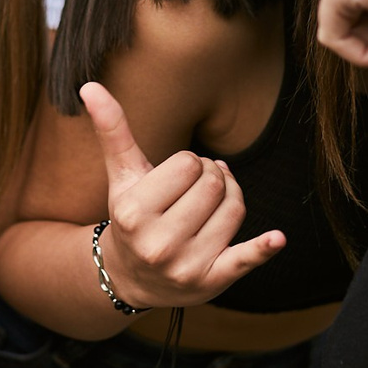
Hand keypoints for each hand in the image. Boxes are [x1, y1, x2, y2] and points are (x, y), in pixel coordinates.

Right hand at [80, 82, 283, 306]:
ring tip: (213, 204)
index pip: (189, 164)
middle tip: (197, 189)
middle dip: (212, 178)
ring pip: (234, 209)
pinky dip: (263, 248)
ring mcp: (186, 265)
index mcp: (134, 212)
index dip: (190, 164)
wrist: (132, 277)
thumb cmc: (132, 214)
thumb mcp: (122, 176)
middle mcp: (158, 243)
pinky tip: (277, 239)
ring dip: (231, 198)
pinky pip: (244, 259)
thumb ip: (111, 131)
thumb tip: (89, 86)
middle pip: (214, 185)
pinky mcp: (211, 282)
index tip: (178, 178)